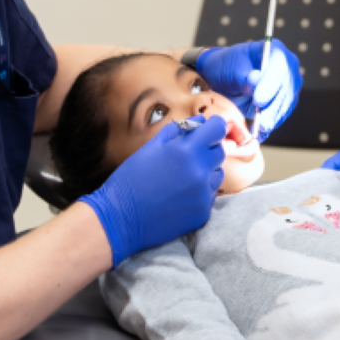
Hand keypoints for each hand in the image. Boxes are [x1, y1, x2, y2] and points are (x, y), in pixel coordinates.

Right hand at [79, 116, 226, 265]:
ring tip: (181, 179)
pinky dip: (199, 193)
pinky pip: (210, 195)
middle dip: (206, 150)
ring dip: (205, 172)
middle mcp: (200, 171)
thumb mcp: (150, 147)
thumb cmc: (131, 179)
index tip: (206, 131)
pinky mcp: (203, 213)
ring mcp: (203, 194)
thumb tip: (199, 122)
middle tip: (185, 157)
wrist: (121, 218)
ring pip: (217, 174)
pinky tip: (179, 196)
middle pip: (219, 151)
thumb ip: (177, 131)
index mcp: (186, 150)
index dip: (213, 127)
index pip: (218, 128)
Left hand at [194, 40, 302, 140]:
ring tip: (260, 130)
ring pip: (286, 104)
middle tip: (262, 122)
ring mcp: (289, 85)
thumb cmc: (227, 68)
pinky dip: (271, 123)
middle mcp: (288, 68)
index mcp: (275, 51)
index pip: (279, 67)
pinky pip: (282, 114)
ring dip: (273, 118)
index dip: (270, 85)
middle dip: (273, 107)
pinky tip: (260, 132)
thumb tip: (255, 80)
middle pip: (286, 88)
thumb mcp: (230, 68)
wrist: (224, 78)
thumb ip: (242, 75)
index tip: (258, 100)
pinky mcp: (285, 102)